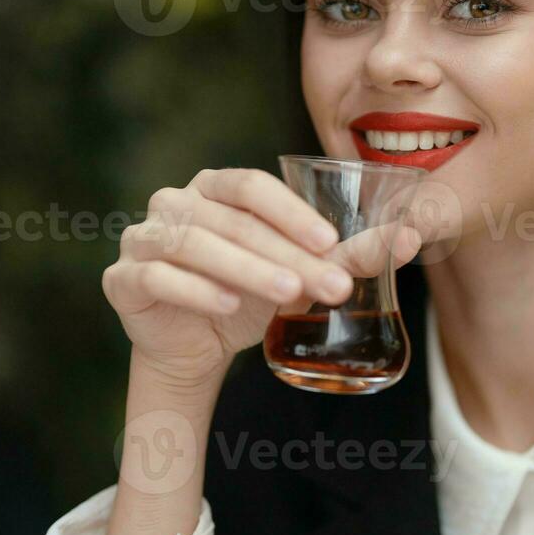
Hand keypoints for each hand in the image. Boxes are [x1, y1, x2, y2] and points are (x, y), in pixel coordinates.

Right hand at [103, 167, 421, 386]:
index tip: (331, 242)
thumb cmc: (247, 297)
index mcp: (214, 188)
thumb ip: (344, 255)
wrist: (193, 348)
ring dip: (247, 269)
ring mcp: (142, 237)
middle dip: (285, 254)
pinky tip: (231, 307)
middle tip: (329, 284)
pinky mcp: (123, 278)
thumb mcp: (296, 275)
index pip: (252, 186)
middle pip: (232, 221)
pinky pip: (159, 277)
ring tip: (288, 295)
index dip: (291, 211)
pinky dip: (197, 291)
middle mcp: (174, 202)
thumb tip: (410, 237)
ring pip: (195, 244)